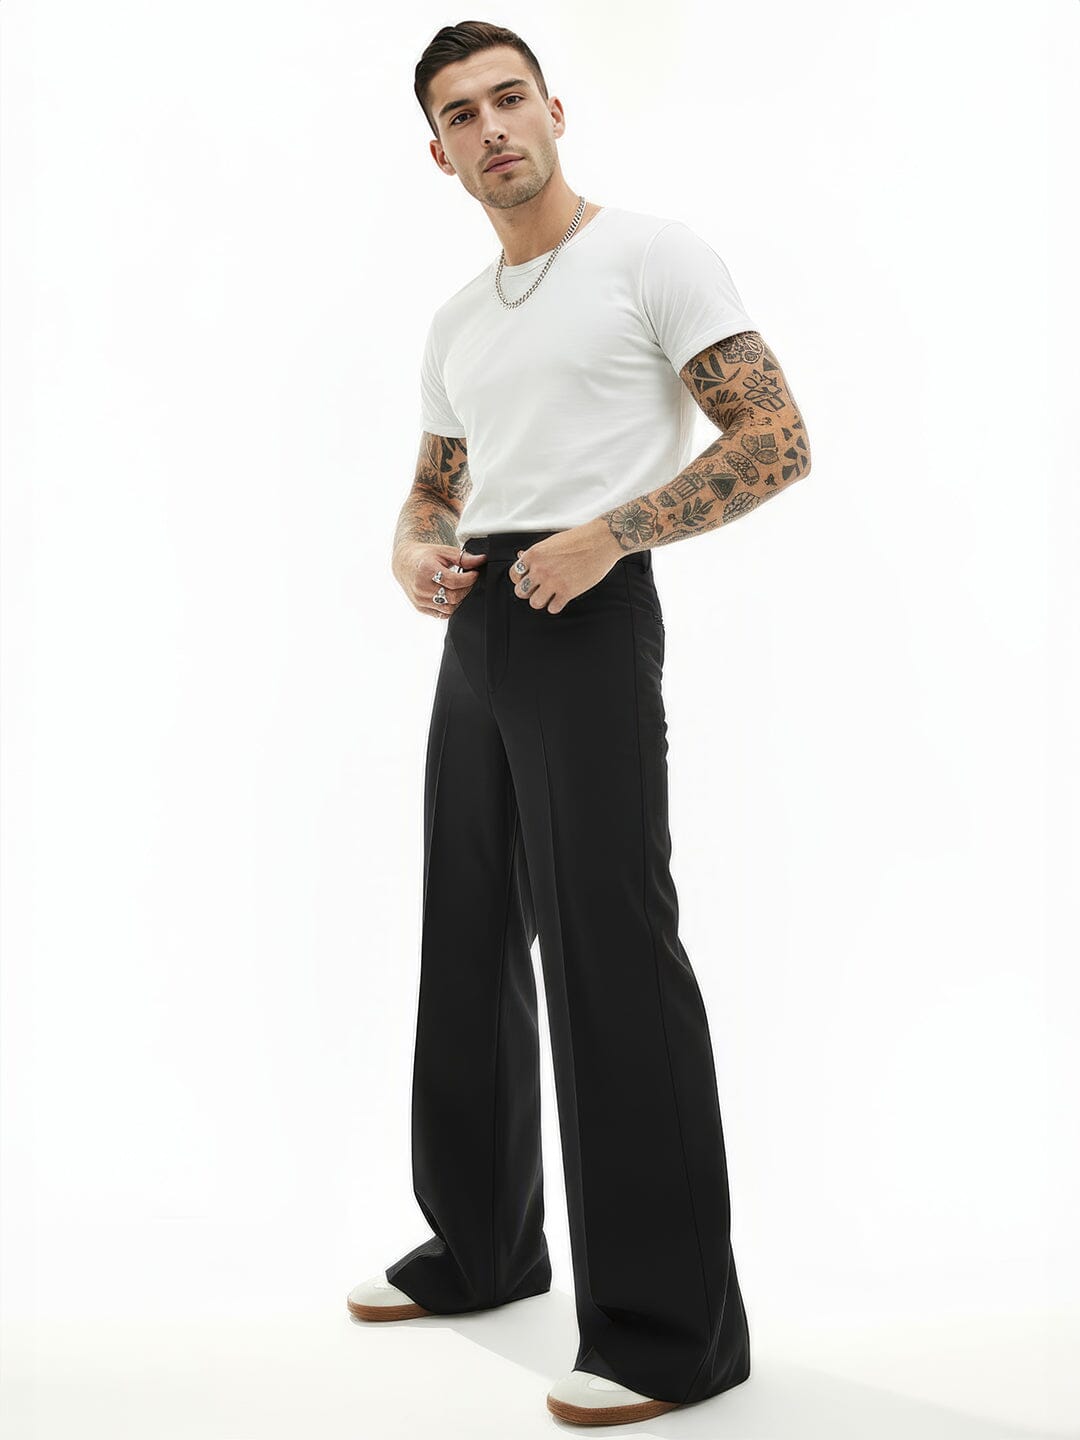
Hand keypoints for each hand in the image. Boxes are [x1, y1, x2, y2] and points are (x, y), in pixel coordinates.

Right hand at [393, 541, 486, 619]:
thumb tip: (482, 560)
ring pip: (449, 608)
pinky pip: (442, 614)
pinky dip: (449, 606)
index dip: (469, 579)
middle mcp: (421, 587)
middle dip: (466, 589)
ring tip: (458, 588)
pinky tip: (449, 595)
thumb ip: (463, 557)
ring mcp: (419, 599)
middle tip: (468, 581)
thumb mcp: (444, 552)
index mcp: (426, 570)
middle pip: (453, 597)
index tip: (475, 574)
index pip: (454, 581)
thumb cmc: (426, 556)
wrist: (405, 562)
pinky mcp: (420, 608)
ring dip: (458, 599)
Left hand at [505, 518, 623, 614]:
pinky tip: (561, 598)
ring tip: (549, 596)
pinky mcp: (567, 592)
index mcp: (534, 555)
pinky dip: (555, 605)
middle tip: (538, 589)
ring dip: (541, 601)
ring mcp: (553, 582)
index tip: (527, 580)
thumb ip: (536, 554)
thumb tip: (522, 557)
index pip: (514, 574)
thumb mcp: (551, 542)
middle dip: (528, 592)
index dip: (520, 579)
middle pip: (521, 591)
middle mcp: (541, 569)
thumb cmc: (578, 539)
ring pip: (534, 603)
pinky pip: (552, 608)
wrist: (600, 541)